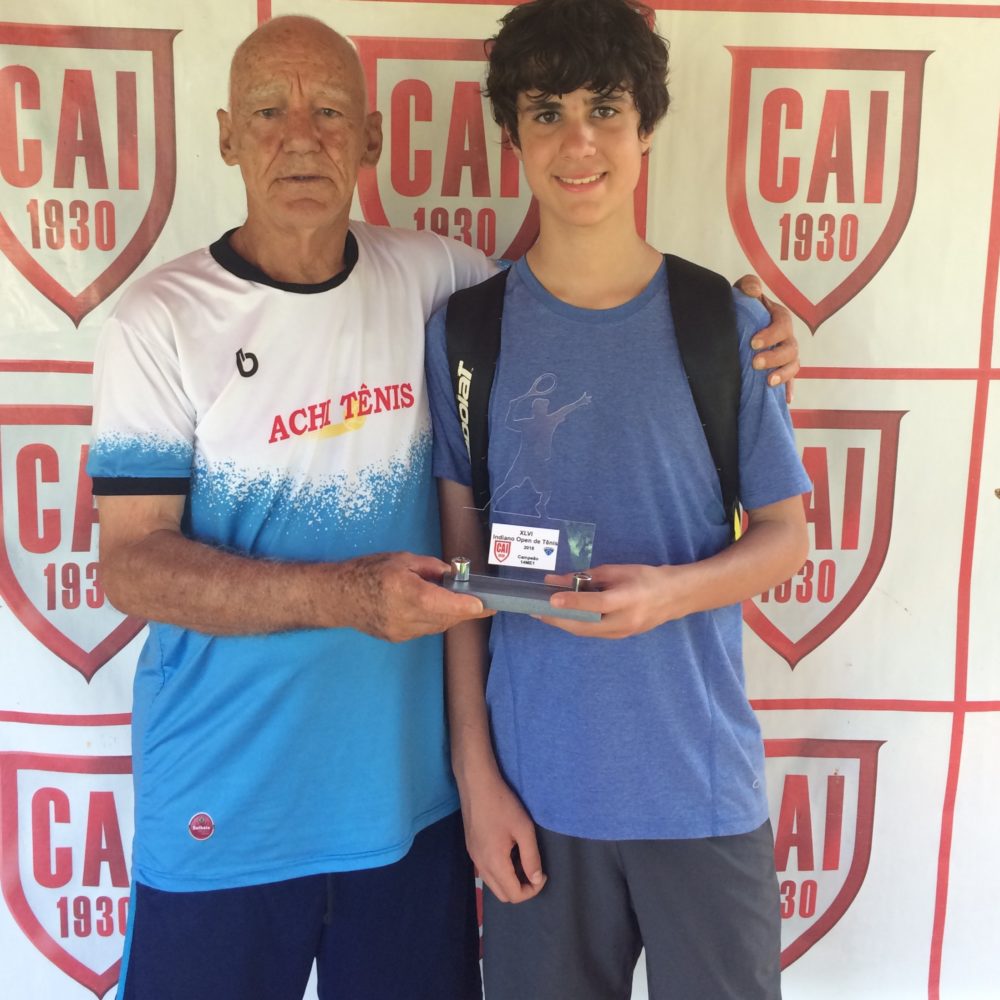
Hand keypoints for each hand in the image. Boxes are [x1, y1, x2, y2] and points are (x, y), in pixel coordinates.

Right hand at [335, 552, 492, 641]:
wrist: (337, 596)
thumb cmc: (366, 571)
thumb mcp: (401, 559)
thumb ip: (430, 567)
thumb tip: (451, 574)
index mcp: (408, 592)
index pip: (446, 605)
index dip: (469, 607)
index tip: (486, 605)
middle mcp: (406, 616)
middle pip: (446, 618)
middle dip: (465, 611)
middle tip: (481, 604)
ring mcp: (402, 631)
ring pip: (437, 626)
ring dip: (451, 616)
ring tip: (459, 603)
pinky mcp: (397, 638)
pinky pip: (425, 629)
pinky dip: (435, 619)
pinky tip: (435, 608)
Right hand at [460, 769, 544, 903]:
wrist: (476, 784)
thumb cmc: (502, 804)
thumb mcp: (524, 829)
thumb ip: (531, 857)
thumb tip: (536, 880)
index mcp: (494, 863)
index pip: (514, 895)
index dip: (532, 890)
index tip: (542, 873)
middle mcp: (480, 865)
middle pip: (502, 894)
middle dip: (521, 888)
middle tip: (534, 869)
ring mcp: (473, 857)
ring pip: (493, 883)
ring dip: (510, 879)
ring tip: (522, 858)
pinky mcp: (471, 848)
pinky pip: (487, 871)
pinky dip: (500, 870)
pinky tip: (508, 850)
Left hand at [539, 563, 691, 638]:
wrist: (674, 597)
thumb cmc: (646, 577)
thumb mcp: (617, 570)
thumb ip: (588, 576)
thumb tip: (559, 580)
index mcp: (629, 599)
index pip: (597, 604)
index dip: (574, 602)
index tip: (552, 599)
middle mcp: (626, 620)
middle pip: (586, 625)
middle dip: (559, 619)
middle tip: (537, 612)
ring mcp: (623, 632)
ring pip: (586, 632)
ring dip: (564, 624)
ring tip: (544, 615)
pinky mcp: (620, 637)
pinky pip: (593, 633)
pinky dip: (576, 625)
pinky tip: (563, 618)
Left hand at [734, 274, 799, 401]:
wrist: (736, 326)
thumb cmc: (741, 309)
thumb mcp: (742, 294)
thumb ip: (748, 286)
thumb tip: (754, 291)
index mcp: (779, 318)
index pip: (782, 324)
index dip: (770, 334)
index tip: (753, 342)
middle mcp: (786, 337)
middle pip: (790, 348)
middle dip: (774, 357)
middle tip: (755, 363)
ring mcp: (785, 355)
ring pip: (793, 365)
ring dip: (783, 375)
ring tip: (768, 382)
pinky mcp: (780, 370)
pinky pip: (790, 381)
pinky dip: (789, 390)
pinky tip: (786, 400)